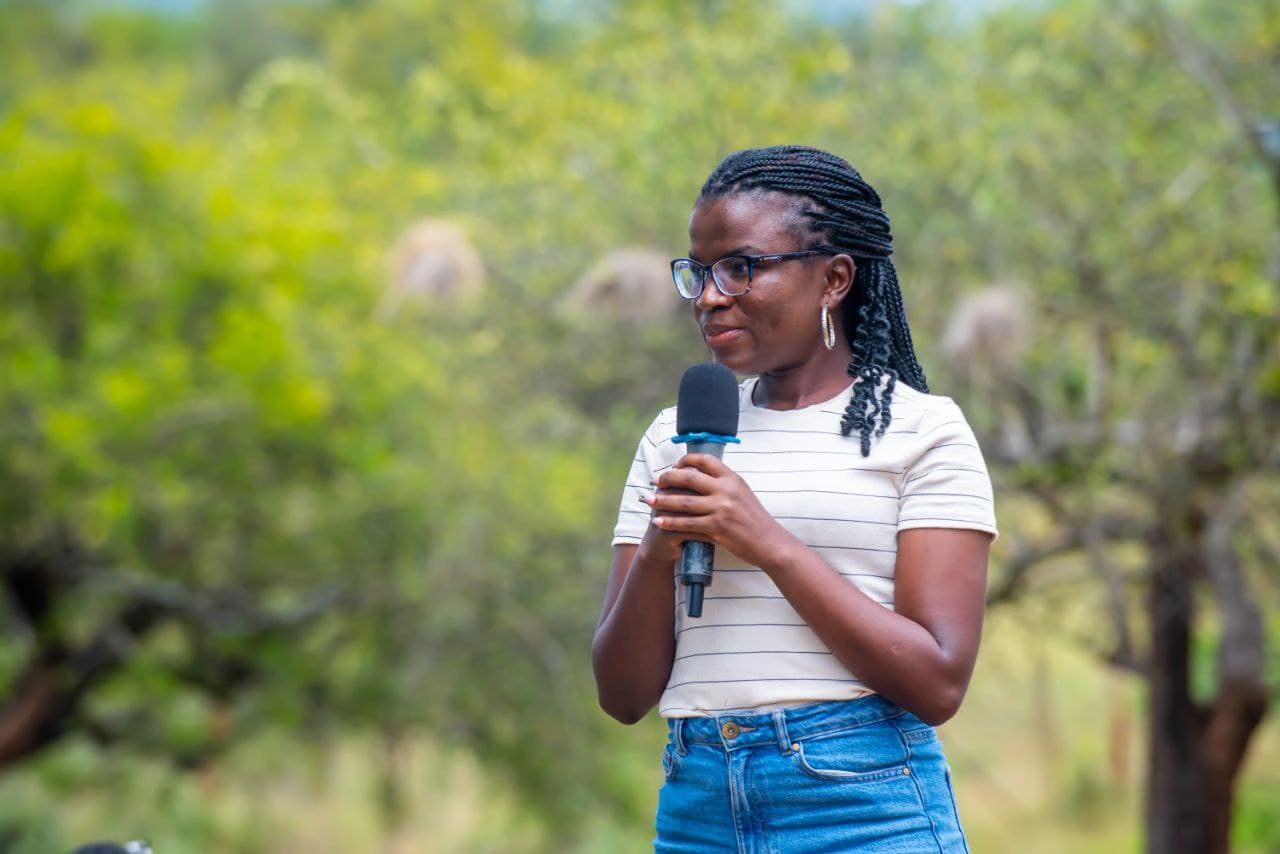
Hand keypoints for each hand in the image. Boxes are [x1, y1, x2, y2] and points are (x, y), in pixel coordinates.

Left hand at [642, 453, 793, 568]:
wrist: (770, 542)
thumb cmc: (755, 519)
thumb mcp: (742, 493)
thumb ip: (724, 483)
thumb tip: (701, 475)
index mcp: (732, 478)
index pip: (704, 460)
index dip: (685, 461)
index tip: (674, 467)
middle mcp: (726, 489)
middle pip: (688, 477)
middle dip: (667, 478)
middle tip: (655, 482)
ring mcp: (721, 508)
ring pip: (683, 501)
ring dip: (662, 501)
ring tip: (647, 501)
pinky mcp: (717, 527)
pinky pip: (687, 523)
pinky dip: (670, 522)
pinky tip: (658, 521)